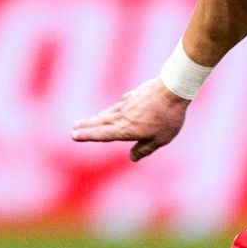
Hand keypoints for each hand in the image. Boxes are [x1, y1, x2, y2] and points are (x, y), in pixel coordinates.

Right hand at [71, 79, 189, 161]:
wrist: (172, 89)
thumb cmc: (168, 117)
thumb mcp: (160, 140)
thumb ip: (145, 149)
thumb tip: (133, 158)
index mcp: (126, 129)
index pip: (102, 134)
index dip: (87, 136)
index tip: (74, 135)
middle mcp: (122, 116)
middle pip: (100, 122)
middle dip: (86, 126)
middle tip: (74, 127)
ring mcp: (127, 103)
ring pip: (109, 112)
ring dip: (98, 117)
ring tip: (91, 121)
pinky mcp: (134, 94)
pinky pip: (120, 104)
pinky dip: (114, 109)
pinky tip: (115, 109)